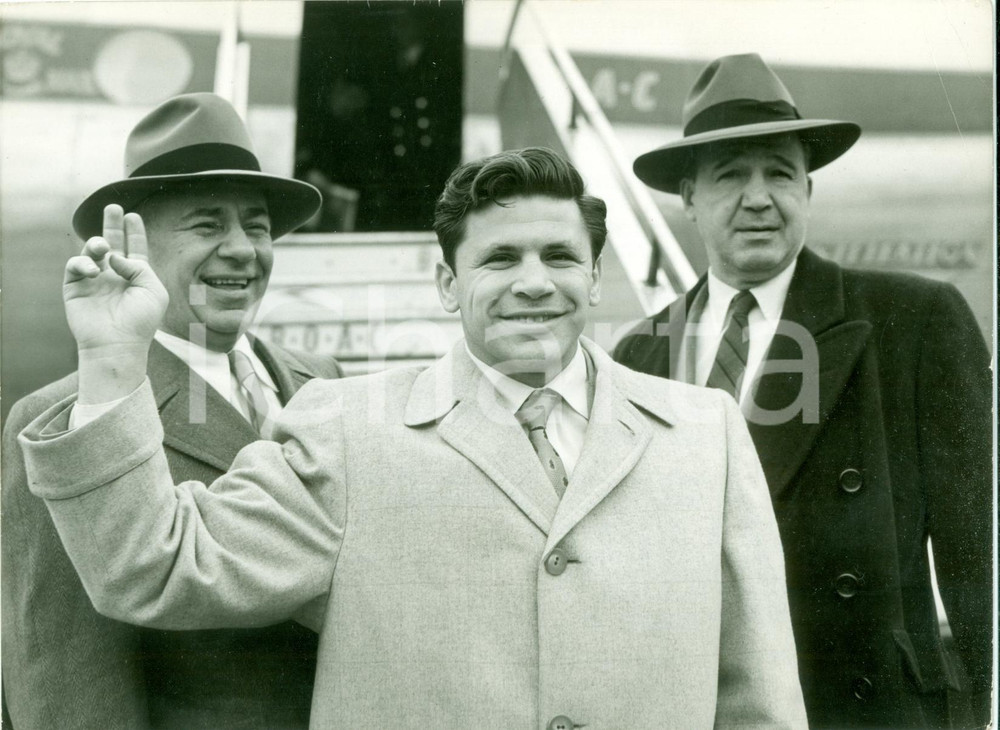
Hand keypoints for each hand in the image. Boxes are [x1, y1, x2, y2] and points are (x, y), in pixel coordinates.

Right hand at [63, 204, 167, 353]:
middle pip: (111, 244)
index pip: (134, 249)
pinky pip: (75, 265)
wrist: (118, 343)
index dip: (134, 232)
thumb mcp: (153, 289)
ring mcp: (94, 281)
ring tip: (103, 247)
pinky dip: (83, 262)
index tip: (133, 217)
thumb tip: (114, 256)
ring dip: (96, 243)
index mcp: (136, 277)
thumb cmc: (141, 320)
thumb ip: (139, 266)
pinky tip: (94, 270)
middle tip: (113, 207)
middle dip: (112, 225)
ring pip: (91, 251)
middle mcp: (114, 276)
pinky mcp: (75, 287)